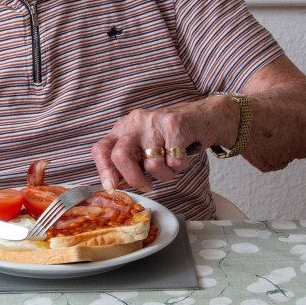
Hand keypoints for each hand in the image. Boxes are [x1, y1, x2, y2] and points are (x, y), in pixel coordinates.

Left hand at [91, 98, 228, 191]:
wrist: (203, 117)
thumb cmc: (171, 137)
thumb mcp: (144, 146)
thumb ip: (131, 161)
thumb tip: (117, 185)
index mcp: (122, 129)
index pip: (101, 149)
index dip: (103, 171)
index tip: (112, 187)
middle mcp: (134, 123)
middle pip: (121, 156)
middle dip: (134, 179)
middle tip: (147, 186)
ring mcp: (153, 122)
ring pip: (153, 164)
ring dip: (166, 174)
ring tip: (172, 163)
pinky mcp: (174, 124)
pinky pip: (175, 162)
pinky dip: (182, 165)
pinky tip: (184, 153)